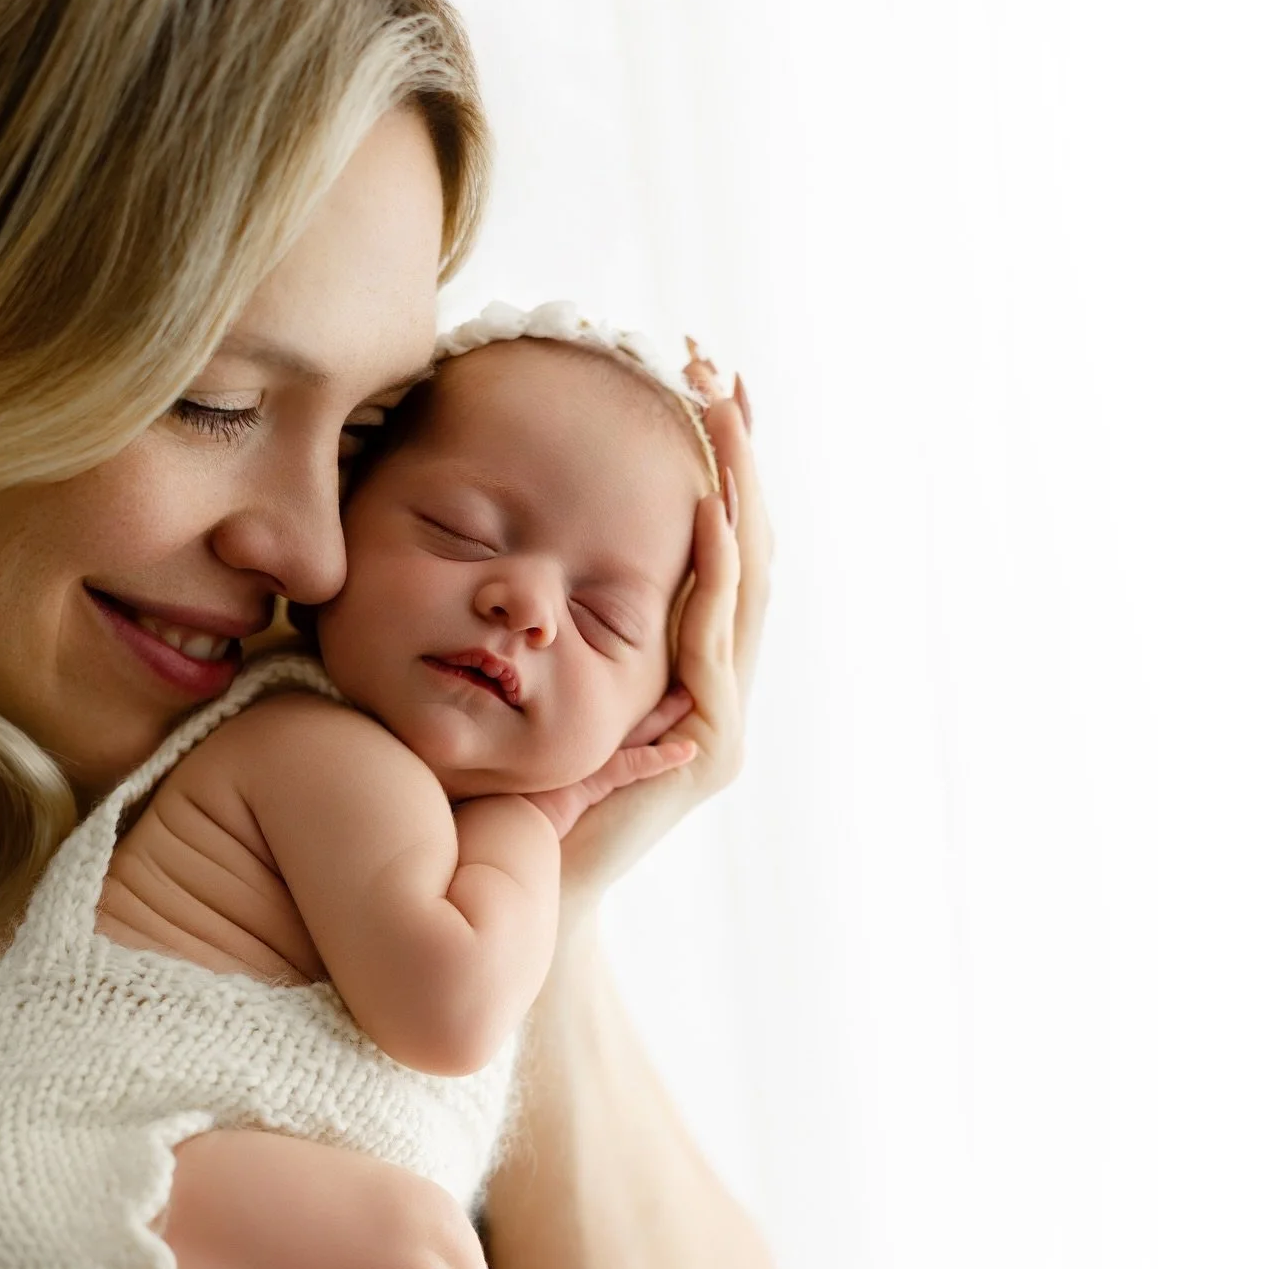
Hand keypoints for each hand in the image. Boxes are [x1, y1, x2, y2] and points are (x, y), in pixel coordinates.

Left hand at [557, 354, 770, 918]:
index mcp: (691, 670)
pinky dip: (714, 575)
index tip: (706, 387)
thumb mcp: (550, 689)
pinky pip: (714, 644)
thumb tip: (533, 547)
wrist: (529, 895)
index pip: (716, 552)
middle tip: (722, 372)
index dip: (719, 469)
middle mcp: (720, 689)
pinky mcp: (711, 750)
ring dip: (737, 493)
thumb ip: (566, 628)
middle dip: (738, 460)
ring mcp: (724, 719)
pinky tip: (707, 512)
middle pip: (745, 553)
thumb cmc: (523, 795)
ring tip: (722, 414)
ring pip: (745, 586)